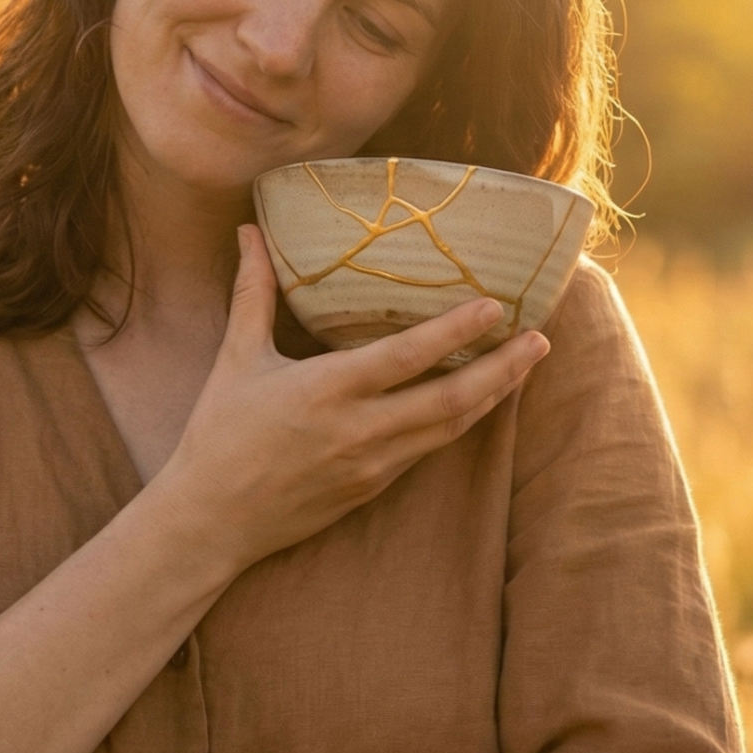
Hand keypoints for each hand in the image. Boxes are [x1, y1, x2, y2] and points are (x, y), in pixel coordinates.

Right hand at [155, 222, 547, 574]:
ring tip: (526, 364)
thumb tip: (249, 232)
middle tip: (541, 337)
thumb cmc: (218, 435)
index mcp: (327, 390)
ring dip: (492, 395)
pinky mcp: (373, 489)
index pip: (407, 356)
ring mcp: (372, 465)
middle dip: (503, 368)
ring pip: (449, 428)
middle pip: (450, 399)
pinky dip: (459, 422)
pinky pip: (428, 449)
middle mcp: (359, 430)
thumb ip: (253, 292)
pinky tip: (477, 401)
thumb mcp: (235, 358)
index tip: (495, 305)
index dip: (456, 331)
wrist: (211, 521)